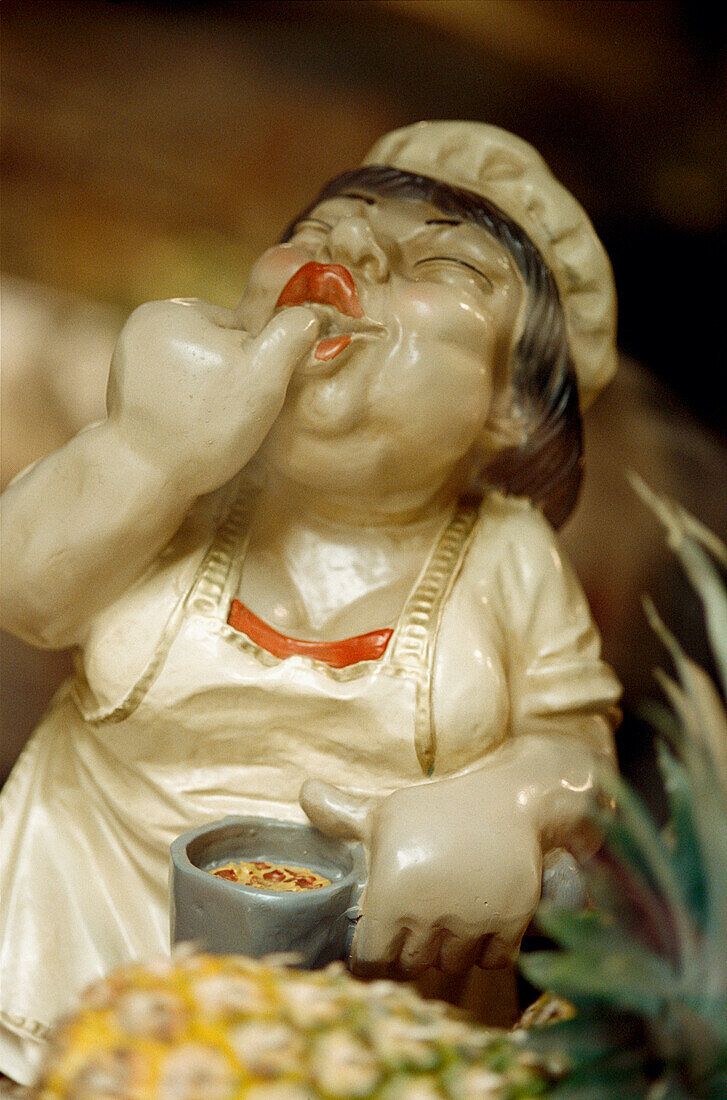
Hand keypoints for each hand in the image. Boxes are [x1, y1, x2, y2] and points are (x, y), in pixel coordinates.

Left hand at [106, 299, 318, 495]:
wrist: (145, 476)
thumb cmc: (206, 428)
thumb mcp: (261, 378)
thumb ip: (287, 338)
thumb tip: (308, 315)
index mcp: (173, 310)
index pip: (240, 329)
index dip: (253, 364)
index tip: (238, 397)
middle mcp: (145, 322)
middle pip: (215, 343)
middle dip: (225, 373)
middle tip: (220, 412)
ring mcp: (131, 352)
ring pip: (197, 363)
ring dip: (207, 387)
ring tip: (202, 419)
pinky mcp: (127, 382)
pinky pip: (176, 381)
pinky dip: (185, 399)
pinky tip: (184, 422)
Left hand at [300, 770, 542, 977]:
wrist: (507, 799)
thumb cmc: (436, 809)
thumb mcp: (384, 812)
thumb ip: (341, 816)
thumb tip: (304, 792)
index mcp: (390, 892)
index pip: (372, 959)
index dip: (375, 956)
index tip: (383, 945)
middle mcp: (428, 912)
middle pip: (412, 966)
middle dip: (412, 951)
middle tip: (418, 927)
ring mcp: (472, 919)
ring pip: (452, 965)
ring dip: (449, 951)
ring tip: (449, 919)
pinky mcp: (511, 920)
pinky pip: (492, 961)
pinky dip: (487, 951)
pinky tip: (480, 922)